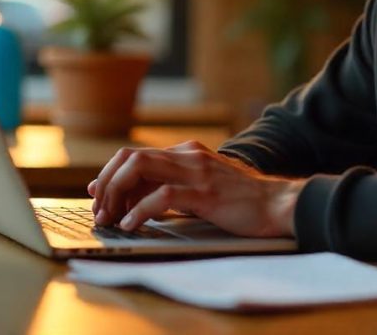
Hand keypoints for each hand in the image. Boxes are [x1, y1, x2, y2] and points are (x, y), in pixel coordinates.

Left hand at [87, 140, 303, 237]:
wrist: (279, 203)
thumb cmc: (241, 200)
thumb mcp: (203, 185)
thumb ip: (173, 185)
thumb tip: (135, 197)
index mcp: (187, 152)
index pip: (135, 155)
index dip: (110, 173)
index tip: (97, 193)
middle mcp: (188, 155)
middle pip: (130, 158)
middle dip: (107, 183)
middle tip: (99, 209)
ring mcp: (197, 172)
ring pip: (140, 169)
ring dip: (116, 194)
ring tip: (109, 218)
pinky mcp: (205, 193)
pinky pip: (162, 196)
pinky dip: (140, 210)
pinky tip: (131, 224)